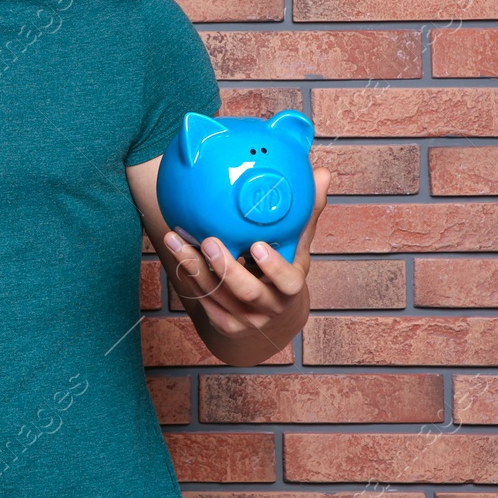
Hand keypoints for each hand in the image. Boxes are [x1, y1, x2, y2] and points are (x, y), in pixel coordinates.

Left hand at [160, 163, 329, 339]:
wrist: (271, 313)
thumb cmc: (284, 269)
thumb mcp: (298, 246)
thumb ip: (307, 212)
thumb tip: (321, 174)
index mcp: (290, 288)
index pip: (288, 282)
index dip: (273, 268)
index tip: (257, 245)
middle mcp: (269, 307)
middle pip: (247, 292)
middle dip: (227, 268)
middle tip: (210, 241)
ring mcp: (246, 318)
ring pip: (217, 295)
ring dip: (194, 266)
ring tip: (176, 239)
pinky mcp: (224, 323)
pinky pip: (203, 300)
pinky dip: (188, 276)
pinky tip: (176, 252)